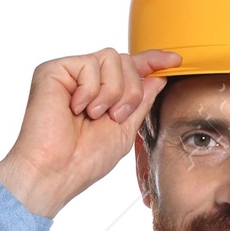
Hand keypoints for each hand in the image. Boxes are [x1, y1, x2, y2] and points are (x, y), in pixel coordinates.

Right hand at [0, 47, 179, 218]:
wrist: (55, 172)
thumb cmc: (84, 160)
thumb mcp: (124, 130)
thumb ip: (141, 102)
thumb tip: (158, 76)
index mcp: (102, 94)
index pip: (130, 68)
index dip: (152, 61)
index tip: (175, 60)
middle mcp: (85, 80)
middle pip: (125, 60)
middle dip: (131, 90)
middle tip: (117, 117)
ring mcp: (70, 73)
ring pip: (111, 58)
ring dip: (112, 92)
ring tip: (95, 115)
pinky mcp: (54, 70)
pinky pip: (90, 63)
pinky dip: (90, 90)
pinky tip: (77, 109)